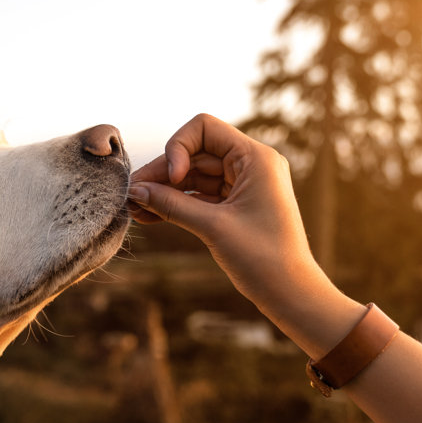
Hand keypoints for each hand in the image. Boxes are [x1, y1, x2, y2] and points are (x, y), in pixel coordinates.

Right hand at [127, 114, 337, 326]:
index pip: (204, 129)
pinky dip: (177, 204)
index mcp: (256, 158)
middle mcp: (251, 165)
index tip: (172, 178)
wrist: (290, 293)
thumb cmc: (263, 258)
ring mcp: (243, 185)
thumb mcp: (213, 227)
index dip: (179, 147)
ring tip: (134, 208)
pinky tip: (149, 215)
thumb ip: (172, 205)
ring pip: (194, 176)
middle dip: (163, 173)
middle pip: (195, 154)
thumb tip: (135, 191)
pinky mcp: (236, 206)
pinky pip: (200, 196)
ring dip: (165, 190)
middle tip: (131, 194)